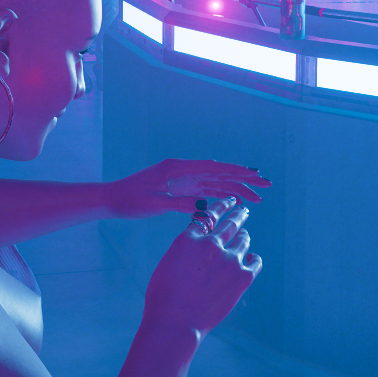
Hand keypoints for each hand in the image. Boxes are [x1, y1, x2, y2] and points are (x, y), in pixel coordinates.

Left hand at [115, 159, 268, 217]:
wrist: (111, 198)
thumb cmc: (129, 200)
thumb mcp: (154, 203)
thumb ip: (179, 204)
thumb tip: (205, 208)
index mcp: (177, 168)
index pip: (213, 168)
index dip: (236, 171)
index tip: (255, 174)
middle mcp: (183, 170)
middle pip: (219, 174)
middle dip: (243, 179)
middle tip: (266, 185)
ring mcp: (183, 179)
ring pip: (215, 183)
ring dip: (236, 189)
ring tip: (256, 198)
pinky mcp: (180, 189)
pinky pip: (205, 191)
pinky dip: (221, 195)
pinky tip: (235, 199)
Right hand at [143, 201, 260, 335]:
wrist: (176, 324)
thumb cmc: (164, 298)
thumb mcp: (168, 263)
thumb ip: (185, 248)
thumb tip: (198, 242)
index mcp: (189, 239)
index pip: (208, 216)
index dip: (219, 207)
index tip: (227, 203)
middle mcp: (211, 245)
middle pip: (230, 223)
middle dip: (238, 214)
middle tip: (243, 210)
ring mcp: (229, 260)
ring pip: (243, 241)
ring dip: (243, 238)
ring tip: (244, 236)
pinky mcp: (243, 277)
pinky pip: (255, 261)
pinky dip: (254, 259)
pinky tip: (252, 259)